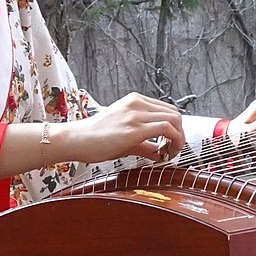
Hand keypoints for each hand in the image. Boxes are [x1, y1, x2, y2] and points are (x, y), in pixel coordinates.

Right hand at [53, 92, 185, 162]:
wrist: (76, 140)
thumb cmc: (95, 139)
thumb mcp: (125, 138)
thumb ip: (145, 145)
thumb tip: (159, 153)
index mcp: (135, 101)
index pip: (167, 110)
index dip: (175, 128)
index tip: (171, 144)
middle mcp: (137, 103)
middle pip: (174, 114)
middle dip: (180, 134)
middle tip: (173, 150)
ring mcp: (136, 114)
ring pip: (173, 120)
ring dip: (178, 138)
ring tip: (170, 153)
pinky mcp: (134, 128)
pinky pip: (165, 129)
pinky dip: (173, 141)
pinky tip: (164, 154)